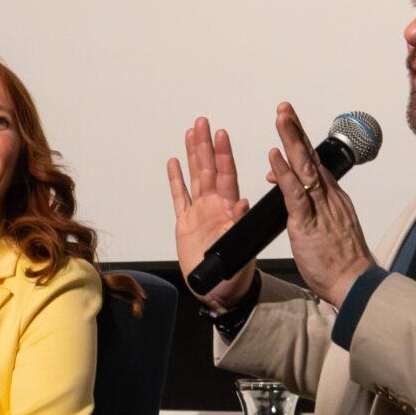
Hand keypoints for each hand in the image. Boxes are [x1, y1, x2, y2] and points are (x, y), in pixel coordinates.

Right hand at [169, 116, 256, 310]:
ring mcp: (199, 213)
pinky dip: (176, 180)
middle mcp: (214, 207)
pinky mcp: (185, 224)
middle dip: (205, 145)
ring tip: (190, 133)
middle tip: (203, 122)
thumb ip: (240, 226)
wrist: (220, 292)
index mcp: (229, 211)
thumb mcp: (242, 250)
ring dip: (192, 155)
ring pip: (194, 177)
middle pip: (208, 169)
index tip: (221, 135)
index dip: (223, 155)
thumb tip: (242, 205)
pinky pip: (179, 197)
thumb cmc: (235, 274)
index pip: (226, 176)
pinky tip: (173, 163)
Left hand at [267, 102, 377, 307]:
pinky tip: (275, 157)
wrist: (355, 282)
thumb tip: (295, 195)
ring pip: (304, 167)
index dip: (300, 142)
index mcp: (332, 197)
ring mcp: (320, 207)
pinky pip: (296, 194)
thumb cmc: (340, 260)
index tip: (289, 121)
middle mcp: (329, 196)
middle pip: (311, 156)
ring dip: (291, 140)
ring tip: (281, 117)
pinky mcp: (309, 223)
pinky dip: (284, 174)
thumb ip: (311, 209)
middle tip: (283, 107)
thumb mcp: (325, 228)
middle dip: (295, 130)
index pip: (314, 163)